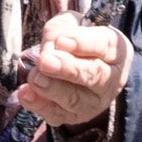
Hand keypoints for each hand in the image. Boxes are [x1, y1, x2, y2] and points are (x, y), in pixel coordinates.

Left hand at [15, 13, 133, 129]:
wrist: (78, 65)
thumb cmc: (77, 39)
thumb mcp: (72, 24)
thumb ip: (61, 30)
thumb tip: (50, 48)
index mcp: (116, 51)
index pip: (104, 46)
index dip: (82, 44)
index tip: (60, 41)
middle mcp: (110, 79)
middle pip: (93, 76)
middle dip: (67, 69)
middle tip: (45, 62)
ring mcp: (92, 101)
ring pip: (75, 99)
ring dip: (53, 89)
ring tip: (35, 78)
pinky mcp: (73, 116)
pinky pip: (56, 114)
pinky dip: (39, 105)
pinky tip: (26, 94)